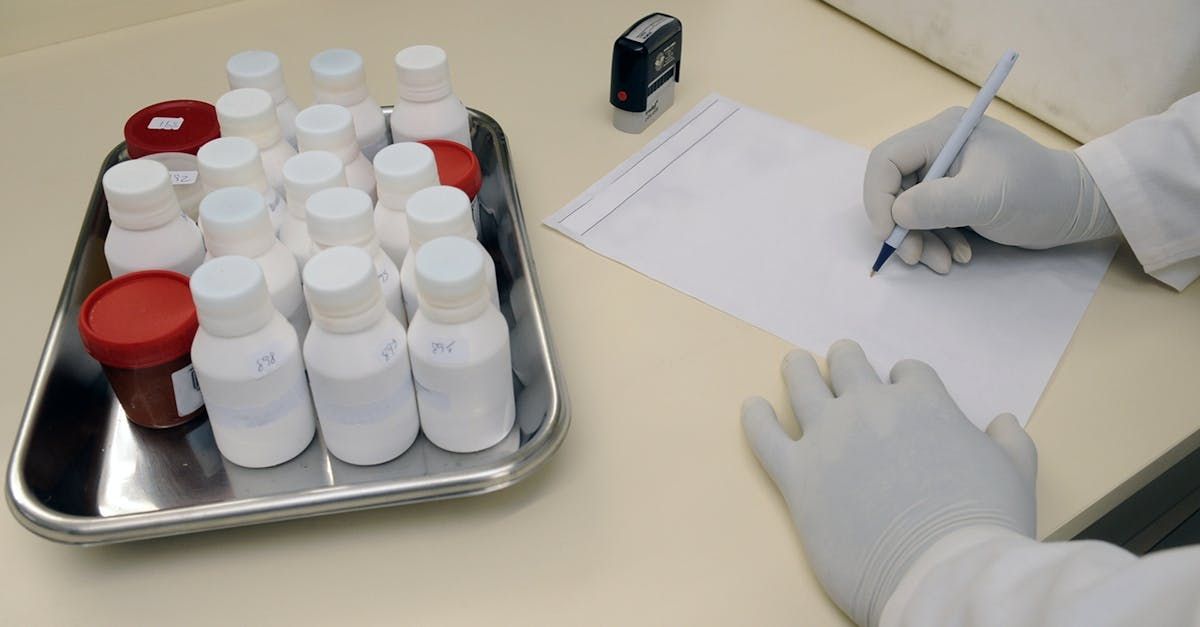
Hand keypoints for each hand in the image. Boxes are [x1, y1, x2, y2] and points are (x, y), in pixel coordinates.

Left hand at [741, 340, 1035, 624]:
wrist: (942, 571)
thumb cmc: (983, 526)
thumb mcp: (1015, 473)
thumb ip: (1010, 442)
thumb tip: (1004, 422)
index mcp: (923, 401)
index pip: (907, 372)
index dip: (904, 380)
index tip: (901, 389)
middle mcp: (871, 407)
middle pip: (848, 364)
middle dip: (846, 361)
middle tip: (839, 360)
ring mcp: (829, 438)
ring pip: (802, 383)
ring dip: (798, 369)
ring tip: (794, 363)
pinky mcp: (798, 475)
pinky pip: (765, 436)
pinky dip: (755, 419)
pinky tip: (752, 409)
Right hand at [863, 108, 1117, 272]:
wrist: (1076, 208)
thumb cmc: (1037, 192)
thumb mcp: (987, 197)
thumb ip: (939, 203)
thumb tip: (896, 213)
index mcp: (942, 133)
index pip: (887, 160)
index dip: (879, 197)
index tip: (890, 234)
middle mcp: (938, 149)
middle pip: (894, 189)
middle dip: (902, 227)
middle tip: (916, 257)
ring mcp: (946, 174)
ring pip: (908, 210)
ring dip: (920, 241)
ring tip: (946, 263)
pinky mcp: (954, 196)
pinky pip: (927, 221)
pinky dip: (936, 242)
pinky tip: (959, 256)